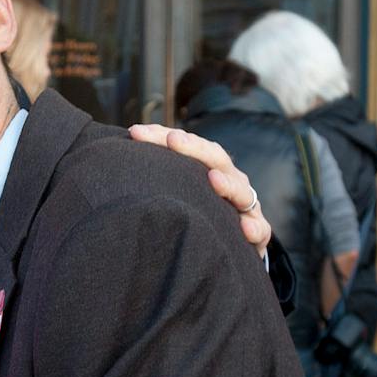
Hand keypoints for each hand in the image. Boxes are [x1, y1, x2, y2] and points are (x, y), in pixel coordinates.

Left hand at [127, 124, 272, 257]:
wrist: (237, 243)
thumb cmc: (201, 213)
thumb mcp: (181, 193)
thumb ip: (157, 178)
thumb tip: (116, 159)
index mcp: (209, 167)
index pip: (188, 146)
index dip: (161, 137)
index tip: (135, 133)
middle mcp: (230, 180)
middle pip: (215, 159)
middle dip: (194, 149)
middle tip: (173, 141)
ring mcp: (246, 205)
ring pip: (241, 191)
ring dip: (228, 185)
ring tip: (213, 180)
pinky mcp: (257, 232)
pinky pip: (259, 229)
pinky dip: (254, 228)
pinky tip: (244, 228)